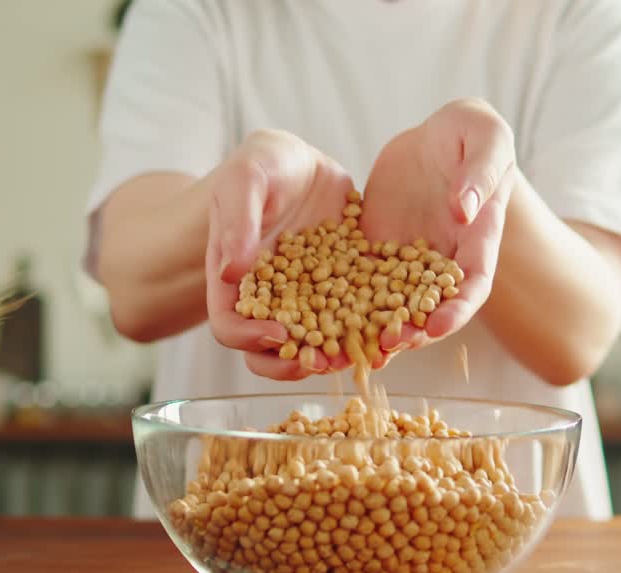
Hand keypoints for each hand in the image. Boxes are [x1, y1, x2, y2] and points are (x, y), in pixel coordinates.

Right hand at [205, 130, 355, 379]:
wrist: (304, 161)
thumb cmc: (264, 165)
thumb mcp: (247, 178)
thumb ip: (237, 220)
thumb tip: (231, 272)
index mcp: (235, 281)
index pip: (229, 325)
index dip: (249, 337)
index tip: (277, 334)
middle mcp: (271, 299)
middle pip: (272, 348)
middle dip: (296, 362)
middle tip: (323, 361)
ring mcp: (308, 299)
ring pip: (316, 340)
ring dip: (335, 353)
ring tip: (359, 354)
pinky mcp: (343, 290)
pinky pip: (355, 317)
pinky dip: (370, 328)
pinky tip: (390, 328)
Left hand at [360, 98, 517, 360]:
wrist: (437, 135)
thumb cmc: (473, 133)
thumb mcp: (487, 139)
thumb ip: (480, 173)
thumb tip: (465, 209)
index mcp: (479, 238)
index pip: (474, 284)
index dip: (457, 309)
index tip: (437, 326)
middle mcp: (445, 258)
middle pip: (433, 306)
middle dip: (413, 331)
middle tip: (389, 344)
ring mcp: (409, 258)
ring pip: (394, 303)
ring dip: (378, 326)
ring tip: (357, 345)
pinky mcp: (377, 249)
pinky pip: (362, 279)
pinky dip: (347, 302)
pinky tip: (324, 317)